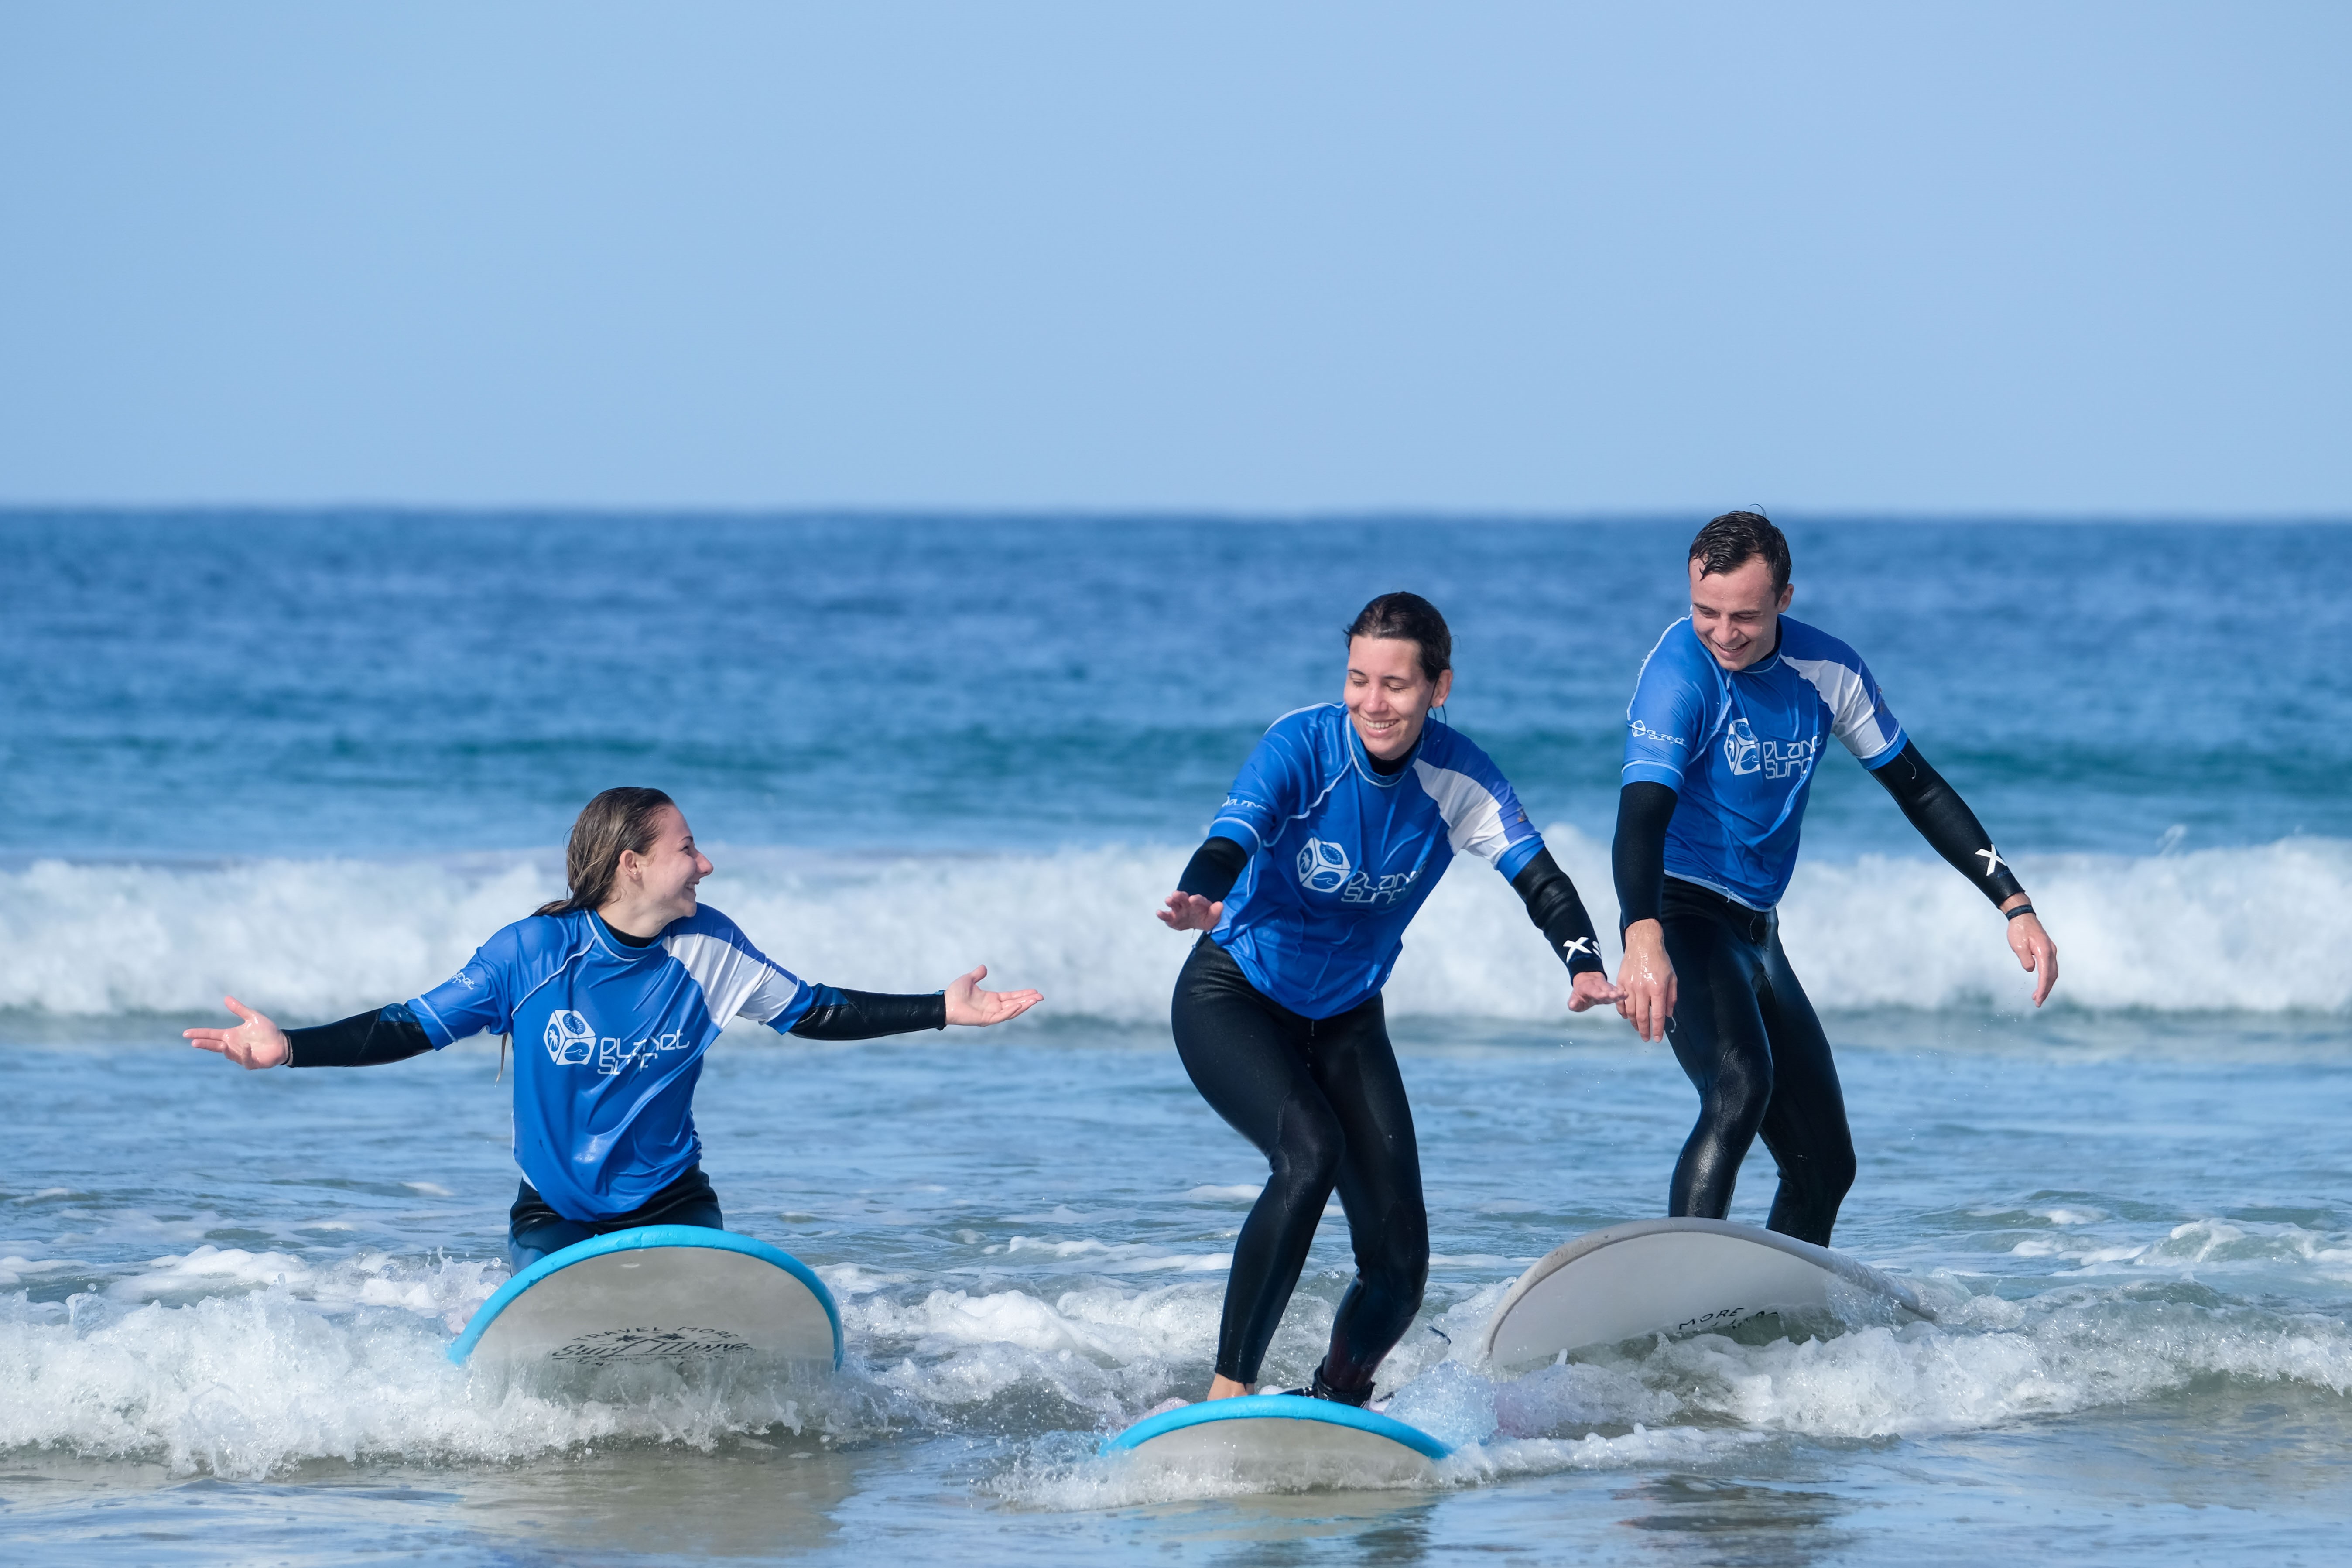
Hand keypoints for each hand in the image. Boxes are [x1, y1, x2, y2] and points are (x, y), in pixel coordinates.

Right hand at [184, 995, 289, 1068]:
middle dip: (204, 1044)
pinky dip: (245, 1054)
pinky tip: (246, 1047)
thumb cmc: (267, 1030)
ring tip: (221, 1044)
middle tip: (194, 1042)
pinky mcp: (252, 1062)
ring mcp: (241, 1055)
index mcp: (230, 1036)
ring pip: (229, 1054)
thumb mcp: (252, 1017)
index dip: (199, 1034)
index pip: (211, 1035)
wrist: (282, 1042)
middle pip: (215, 1046)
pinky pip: (246, 1060)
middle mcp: (233, 1046)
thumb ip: (239, 1009)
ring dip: (225, 1049)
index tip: (186, 1033)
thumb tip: (226, 998)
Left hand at [943, 965, 1042, 1026]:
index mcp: (991, 999)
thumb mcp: (969, 979)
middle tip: (1041, 997)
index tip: (1035, 992)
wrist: (945, 1002)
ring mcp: (991, 1014)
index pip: (1011, 997)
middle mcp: (993, 1007)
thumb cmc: (955, 993)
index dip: (1023, 994)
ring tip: (1035, 1000)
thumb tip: (984, 967)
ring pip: (1011, 1011)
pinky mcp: (986, 1019)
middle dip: (1028, 1000)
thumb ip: (978, 974)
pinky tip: (1019, 1005)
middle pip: (1015, 1004)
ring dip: (1024, 1006)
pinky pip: (1002, 1016)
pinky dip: (1011, 1011)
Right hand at [1157, 892, 1223, 931]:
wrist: (1198, 922)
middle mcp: (1186, 903)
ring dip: (1171, 902)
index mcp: (1198, 902)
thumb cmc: (1205, 917)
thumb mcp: (1213, 918)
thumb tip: (1220, 905)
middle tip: (1176, 894)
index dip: (1196, 899)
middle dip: (1180, 896)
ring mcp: (1178, 910)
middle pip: (1182, 898)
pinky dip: (1162, 915)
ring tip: (1168, 900)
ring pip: (1174, 904)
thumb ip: (1216, 912)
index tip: (1193, 899)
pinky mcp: (1172, 918)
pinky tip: (1159, 912)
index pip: (1198, 900)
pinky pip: (1166, 916)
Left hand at [1567, 969, 1624, 1013]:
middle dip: (1611, 992)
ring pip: (1614, 990)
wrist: (1588, 981)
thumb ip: (1573, 1003)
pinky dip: (1622, 994)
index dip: (1599, 994)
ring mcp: (1607, 988)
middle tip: (1617, 995)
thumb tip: (1572, 1006)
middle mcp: (1599, 987)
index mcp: (1589, 988)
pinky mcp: (1613, 990)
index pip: (1594, 991)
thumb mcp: (1574, 998)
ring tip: (1625, 995)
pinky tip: (1627, 995)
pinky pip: (1619, 991)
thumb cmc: (1581, 994)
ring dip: (1619, 993)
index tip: (1603, 995)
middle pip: (1606, 989)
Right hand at [1614, 920, 1677, 1042]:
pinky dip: (1623, 1011)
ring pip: (1630, 1011)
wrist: (1643, 944)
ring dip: (1634, 1023)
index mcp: (1657, 989)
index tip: (1657, 1039)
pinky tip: (1627, 1017)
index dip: (1658, 1029)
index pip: (1657, 1015)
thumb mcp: (1672, 978)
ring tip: (1638, 1029)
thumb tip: (1668, 1015)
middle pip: (1642, 1016)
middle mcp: (1642, 989)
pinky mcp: (1620, 982)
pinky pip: (1619, 1001)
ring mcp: (1629, 986)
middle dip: (1645, 1030)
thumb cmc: (1660, 960)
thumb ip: (1671, 998)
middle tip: (1646, 1038)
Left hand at [2003, 898, 2058, 1006]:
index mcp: (2045, 951)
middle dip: (2045, 990)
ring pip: (2052, 972)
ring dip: (2046, 985)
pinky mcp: (2048, 951)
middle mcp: (2051, 952)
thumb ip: (2025, 959)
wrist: (2022, 916)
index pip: (2046, 974)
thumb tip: (2031, 970)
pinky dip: (2046, 978)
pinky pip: (2050, 967)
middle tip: (2037, 1003)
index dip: (2042, 988)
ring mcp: (2051, 951)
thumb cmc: (2019, 930)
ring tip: (2037, 997)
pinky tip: (2040, 984)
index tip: (2037, 999)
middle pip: (2052, 976)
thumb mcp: (2018, 946)